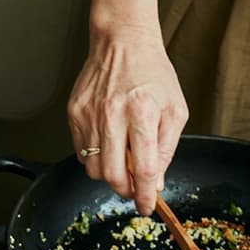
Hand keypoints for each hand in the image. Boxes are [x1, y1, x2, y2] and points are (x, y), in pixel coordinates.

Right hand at [67, 26, 186, 213]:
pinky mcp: (74, 114)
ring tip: (122, 162)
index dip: (146, 195)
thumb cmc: (152, 73)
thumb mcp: (174, 109)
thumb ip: (167, 148)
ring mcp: (89, 116)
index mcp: (142, 113)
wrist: (122, 42)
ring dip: (109, 175)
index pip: (143, 169)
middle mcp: (112, 116)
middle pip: (113, 176)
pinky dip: (95, 156)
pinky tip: (108, 143)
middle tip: (134, 188)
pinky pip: (81, 151)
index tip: (147, 206)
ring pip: (94, 169)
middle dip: (125, 189)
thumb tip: (155, 182)